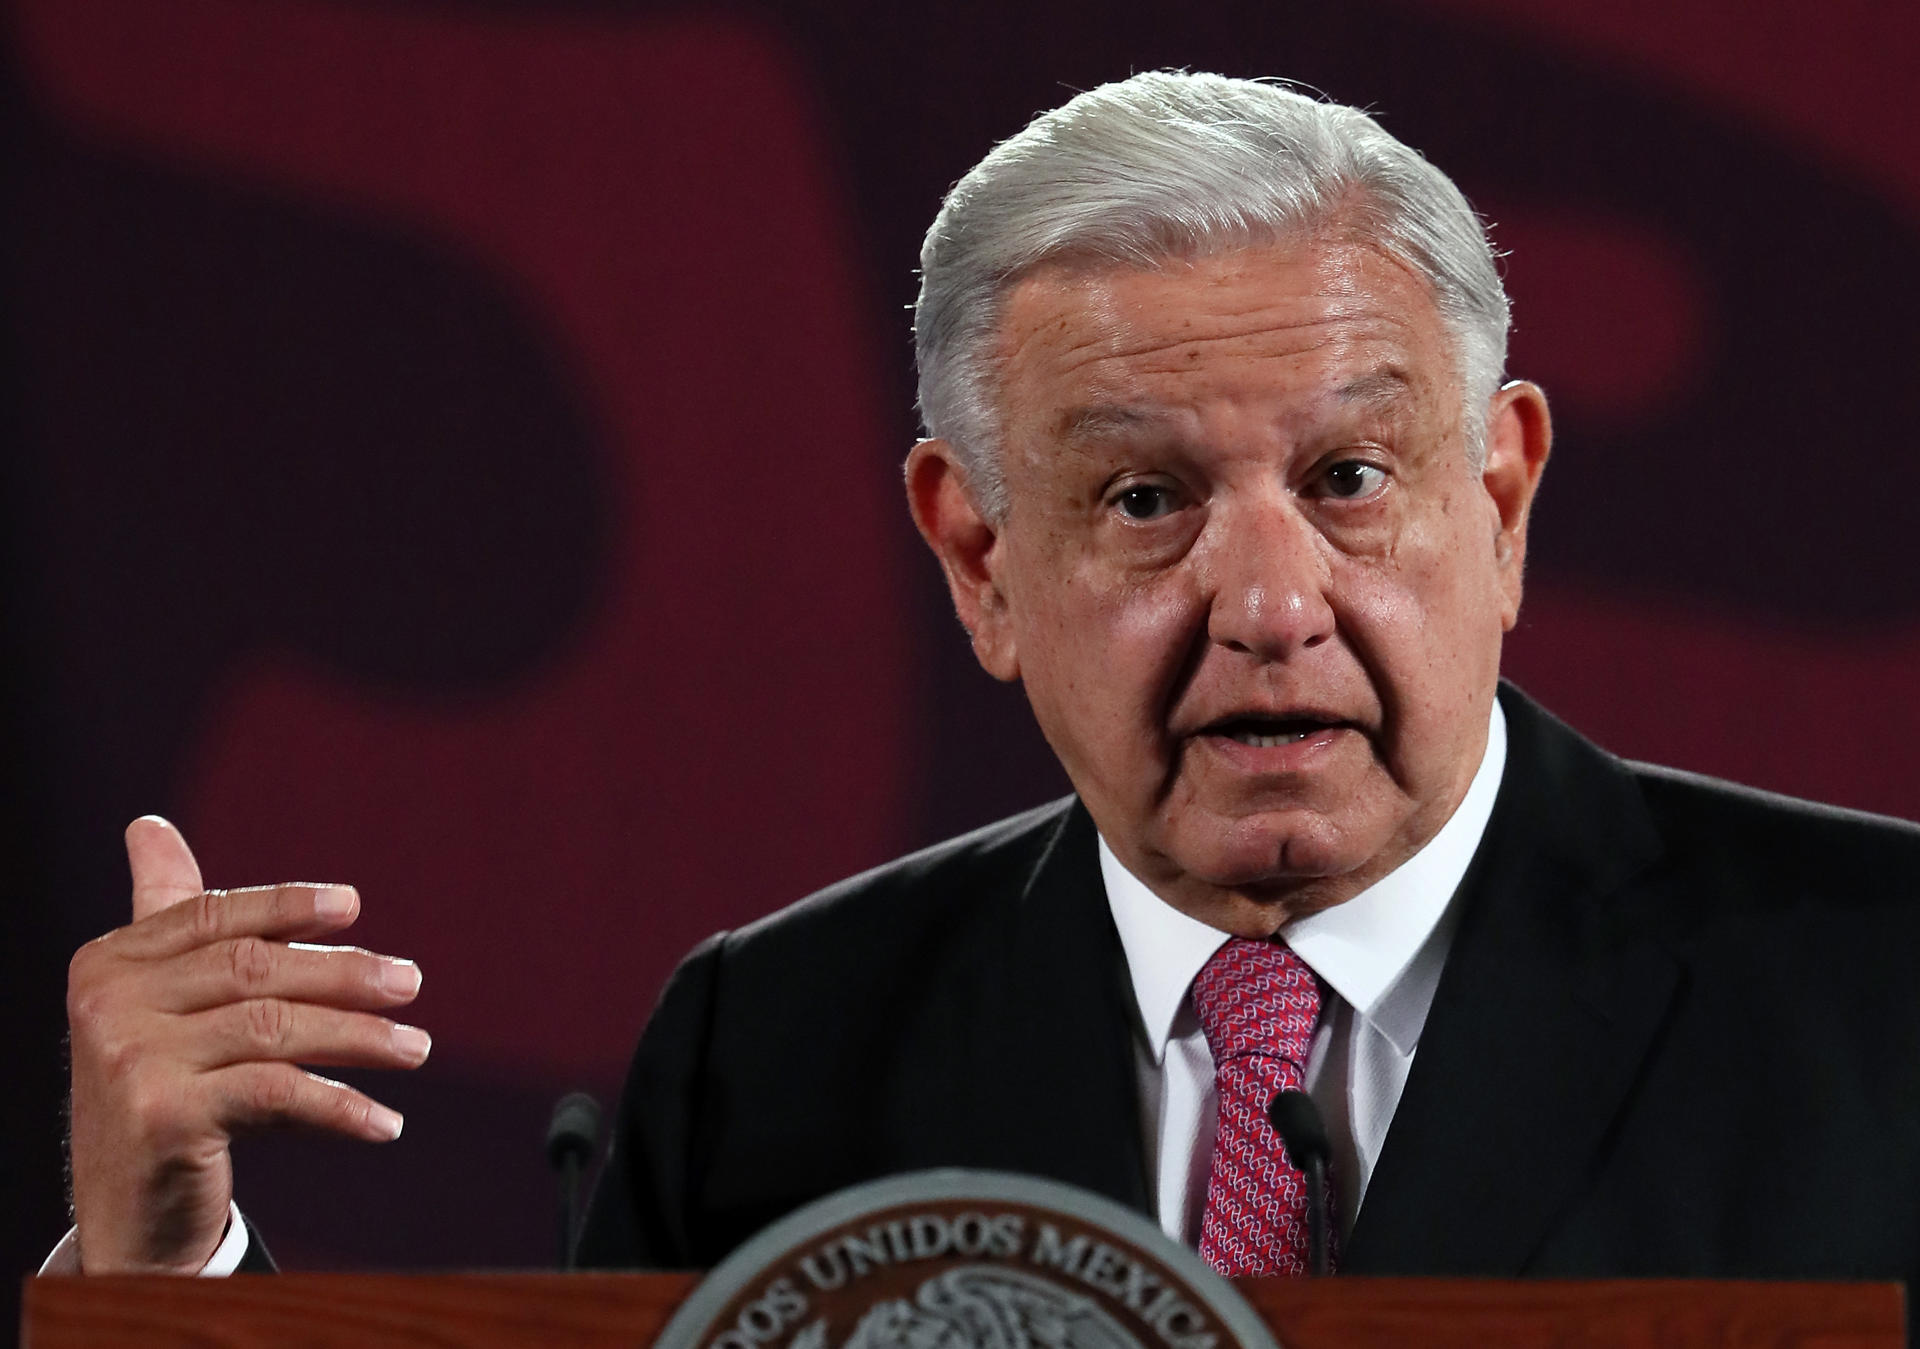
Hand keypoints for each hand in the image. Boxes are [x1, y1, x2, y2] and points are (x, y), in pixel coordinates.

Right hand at [66, 817, 428, 1272]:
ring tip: (416, 1048)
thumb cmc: (157, 1090)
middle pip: (255, 969)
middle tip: (411, 982)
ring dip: (361, 1038)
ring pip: (276, 1028)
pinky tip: (385, 1122)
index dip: (287, 906)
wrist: (125, 1215)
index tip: (354, 907)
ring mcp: (132, 1061)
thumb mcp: (157, 1002)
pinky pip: (278, 1093)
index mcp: (110, 963)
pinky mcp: (164, 1117)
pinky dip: (341, 1106)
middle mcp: (109, 1005)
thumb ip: (169, 918)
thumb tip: (148, 825)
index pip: (215, 917)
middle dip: (344, 973)